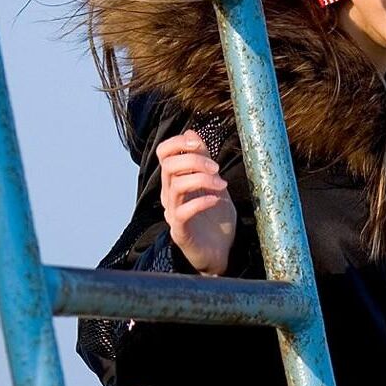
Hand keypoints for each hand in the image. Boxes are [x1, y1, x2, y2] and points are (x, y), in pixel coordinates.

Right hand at [157, 131, 237, 274]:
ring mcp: (173, 213)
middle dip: (195, 161)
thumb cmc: (216, 221)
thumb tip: (193, 132)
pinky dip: (201, 201)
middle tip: (216, 168)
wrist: (220, 254)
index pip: (164, 153)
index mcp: (176, 181)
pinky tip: (216, 200)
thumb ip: (204, 162)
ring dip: (201, 179)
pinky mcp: (180, 231)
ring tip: (220, 185)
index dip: (178, 142)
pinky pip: (183, 212)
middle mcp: (170, 195)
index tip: (199, 143)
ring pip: (176, 185)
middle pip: (169, 166)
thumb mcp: (215, 185)